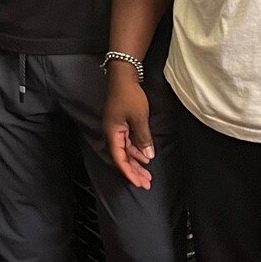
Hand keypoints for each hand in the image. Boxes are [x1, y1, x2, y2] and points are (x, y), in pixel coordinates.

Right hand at [104, 67, 155, 189]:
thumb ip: (143, 138)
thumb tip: (148, 156)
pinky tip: (145, 157)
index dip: (129, 173)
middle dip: (134, 172)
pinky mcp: (121, 125)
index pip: (119, 159)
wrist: (123, 77)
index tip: (139, 183)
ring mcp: (116, 130)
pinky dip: (136, 152)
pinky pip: (128, 144)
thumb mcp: (139, 118)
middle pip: (122, 158)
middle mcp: (112, 134)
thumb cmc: (129, 96)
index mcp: (112, 134)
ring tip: (147, 174)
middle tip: (146, 183)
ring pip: (125, 152)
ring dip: (136, 163)